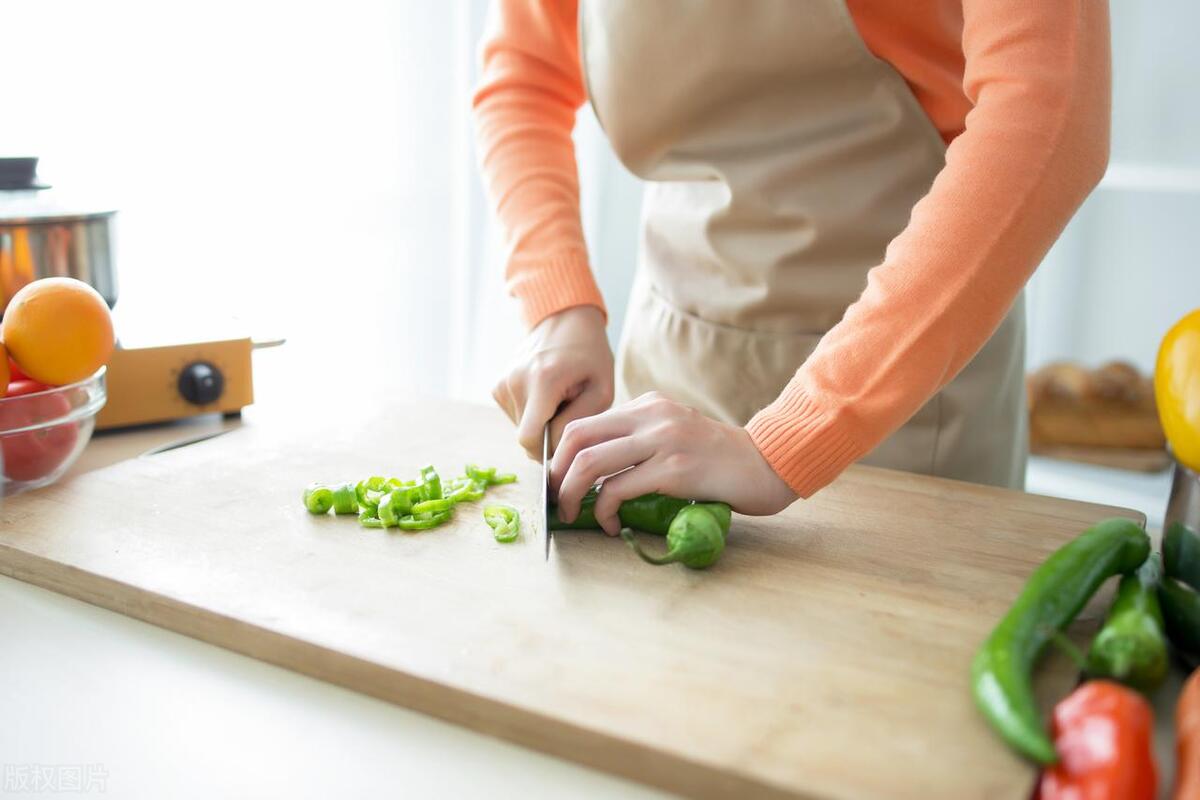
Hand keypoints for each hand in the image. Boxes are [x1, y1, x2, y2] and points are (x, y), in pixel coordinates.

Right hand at [493, 305, 613, 459]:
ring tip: (559, 401)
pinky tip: (546, 396)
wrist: (566, 322)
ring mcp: (502, 383)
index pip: (529, 440)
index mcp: (543, 380)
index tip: (568, 446)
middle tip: (569, 414)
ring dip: (541, 424)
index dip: (548, 452)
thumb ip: (575, 424)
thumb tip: (549, 452)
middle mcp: (515, 381)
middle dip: (548, 436)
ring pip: (521, 429)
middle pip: (525, 437)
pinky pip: (516, 417)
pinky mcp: (498, 386)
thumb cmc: (590, 358)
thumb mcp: (600, 392)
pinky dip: (532, 414)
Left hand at [551, 392, 796, 534]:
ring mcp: (663, 440)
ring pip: (590, 462)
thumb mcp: (677, 435)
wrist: (768, 466)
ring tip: (572, 514)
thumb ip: (642, 441)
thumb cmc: (721, 461)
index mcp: (649, 405)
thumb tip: (596, 473)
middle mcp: (652, 416)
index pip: (586, 423)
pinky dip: (604, 511)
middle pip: (578, 436)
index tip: (558, 482)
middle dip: (557, 472)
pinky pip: (618, 489)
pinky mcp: (673, 469)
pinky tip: (611, 524)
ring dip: (571, 493)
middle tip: (556, 500)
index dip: (562, 456)